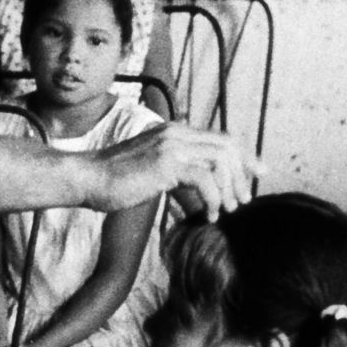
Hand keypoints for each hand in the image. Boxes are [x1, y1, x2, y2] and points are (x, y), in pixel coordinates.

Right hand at [93, 123, 263, 220]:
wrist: (87, 178)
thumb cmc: (114, 181)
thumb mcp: (151, 170)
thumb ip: (176, 171)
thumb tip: (198, 185)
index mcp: (175, 131)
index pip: (222, 138)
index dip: (245, 154)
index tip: (260, 172)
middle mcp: (176, 132)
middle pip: (228, 147)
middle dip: (242, 175)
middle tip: (243, 201)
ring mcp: (171, 145)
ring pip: (221, 161)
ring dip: (229, 189)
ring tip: (225, 211)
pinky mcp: (166, 163)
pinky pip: (206, 179)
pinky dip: (213, 200)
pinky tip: (208, 215)